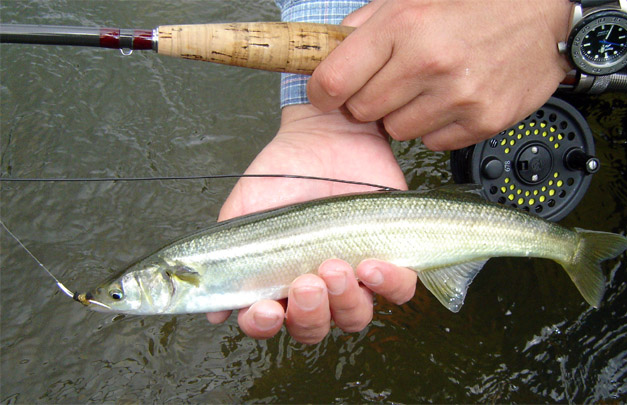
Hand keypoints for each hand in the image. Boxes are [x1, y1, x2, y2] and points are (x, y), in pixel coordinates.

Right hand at [206, 104, 416, 343]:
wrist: (328, 135)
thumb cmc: (283, 172)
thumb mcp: (245, 210)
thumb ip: (228, 256)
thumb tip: (212, 312)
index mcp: (278, 280)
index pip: (269, 322)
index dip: (265, 325)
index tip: (266, 308)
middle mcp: (316, 286)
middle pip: (314, 328)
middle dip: (310, 314)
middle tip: (307, 282)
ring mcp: (354, 276)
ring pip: (355, 317)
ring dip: (345, 302)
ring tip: (336, 266)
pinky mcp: (391, 257)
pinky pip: (399, 291)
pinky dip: (389, 286)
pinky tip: (372, 265)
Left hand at [307, 0, 572, 149]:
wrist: (543, 13)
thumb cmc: (476, 1)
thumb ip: (368, 24)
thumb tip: (332, 50)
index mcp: (403, 25)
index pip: (334, 80)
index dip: (323, 91)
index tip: (328, 93)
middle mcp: (428, 63)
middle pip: (363, 112)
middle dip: (367, 101)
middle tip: (390, 84)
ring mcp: (458, 96)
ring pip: (397, 131)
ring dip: (403, 115)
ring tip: (426, 89)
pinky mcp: (483, 120)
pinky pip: (434, 143)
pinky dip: (436, 127)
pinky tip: (450, 101)